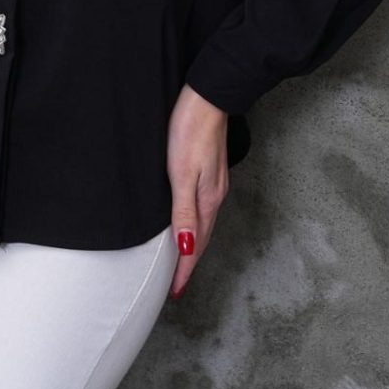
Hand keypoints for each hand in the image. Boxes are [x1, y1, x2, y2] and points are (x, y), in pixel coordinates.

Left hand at [166, 82, 229, 299]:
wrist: (207, 96)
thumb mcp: (183, 173)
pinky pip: (201, 208)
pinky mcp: (210, 170)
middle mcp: (214, 195)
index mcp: (207, 200)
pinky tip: (186, 222)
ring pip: (202, 224)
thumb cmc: (191, 130)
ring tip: (180, 261)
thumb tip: (186, 248)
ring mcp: (214, 183)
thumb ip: (184, 211)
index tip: (174, 291)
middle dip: (188, 263)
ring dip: (192, 245)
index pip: (194, 245)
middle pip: (200, 238)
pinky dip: (193, 224)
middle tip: (175, 285)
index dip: (183, 269)